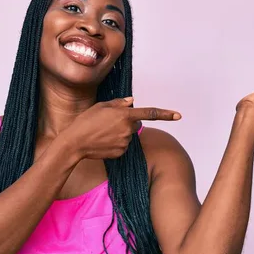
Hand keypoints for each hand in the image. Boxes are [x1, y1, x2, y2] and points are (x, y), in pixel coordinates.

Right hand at [64, 97, 180, 159]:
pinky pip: (123, 146)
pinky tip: (102, 142)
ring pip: (128, 135)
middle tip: (107, 123)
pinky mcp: (121, 152)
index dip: (165, 114)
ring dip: (119, 133)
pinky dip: (115, 143)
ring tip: (101, 133)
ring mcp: (125, 142)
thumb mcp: (100, 107)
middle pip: (134, 124)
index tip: (178, 115)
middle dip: (126, 122)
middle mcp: (127, 129)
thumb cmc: (85, 122)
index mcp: (124, 114)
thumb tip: (132, 101)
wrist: (75, 143)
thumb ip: (119, 104)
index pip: (150, 113)